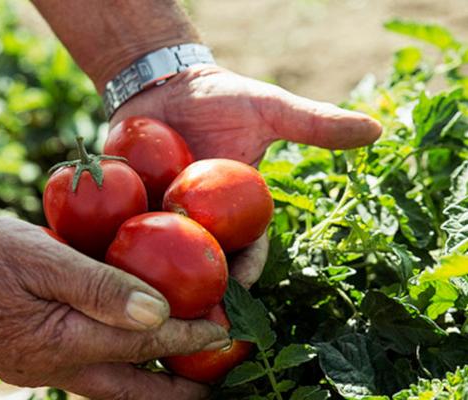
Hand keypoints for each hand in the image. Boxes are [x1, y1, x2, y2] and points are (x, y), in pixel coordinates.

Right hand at [0, 213, 229, 399]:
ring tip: (185, 374)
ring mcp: (41, 371)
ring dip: (151, 383)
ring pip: (113, 388)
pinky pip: (90, 374)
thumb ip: (102, 287)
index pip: (143, 342)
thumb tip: (160, 311)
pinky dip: (121, 368)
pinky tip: (133, 354)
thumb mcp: (45, 257)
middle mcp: (55, 368)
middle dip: (178, 390)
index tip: (223, 332)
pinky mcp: (31, 362)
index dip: (187, 336)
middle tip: (215, 382)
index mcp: (62, 341)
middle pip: (133, 390)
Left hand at [111, 65, 381, 286]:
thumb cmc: (221, 98)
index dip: (247, 271)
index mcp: (236, 214)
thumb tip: (375, 129)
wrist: (167, 85)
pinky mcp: (125, 208)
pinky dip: (111, 249)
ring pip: (157, 261)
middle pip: (201, 267)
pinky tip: (103, 268)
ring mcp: (160, 219)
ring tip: (143, 304)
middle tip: (190, 319)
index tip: (240, 288)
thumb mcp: (269, 109)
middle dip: (199, 295)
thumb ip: (315, 124)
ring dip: (152, 283)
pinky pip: (117, 232)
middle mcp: (199, 225)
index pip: (247, 250)